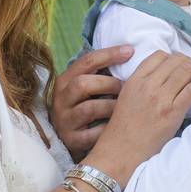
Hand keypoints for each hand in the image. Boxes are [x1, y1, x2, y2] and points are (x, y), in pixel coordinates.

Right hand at [50, 46, 133, 161]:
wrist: (67, 139)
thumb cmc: (85, 106)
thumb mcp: (86, 87)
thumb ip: (100, 73)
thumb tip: (130, 52)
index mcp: (64, 80)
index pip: (86, 61)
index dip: (109, 54)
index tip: (130, 51)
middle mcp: (60, 99)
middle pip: (83, 84)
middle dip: (109, 84)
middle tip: (125, 88)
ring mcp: (65, 120)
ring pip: (89, 109)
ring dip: (111, 107)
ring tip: (124, 108)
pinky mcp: (71, 140)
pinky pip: (94, 134)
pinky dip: (108, 129)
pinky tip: (118, 128)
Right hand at [83, 51, 190, 185]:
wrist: (121, 152)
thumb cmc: (124, 128)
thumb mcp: (127, 97)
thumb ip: (142, 83)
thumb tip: (164, 75)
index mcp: (135, 80)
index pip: (159, 56)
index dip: (173, 56)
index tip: (181, 62)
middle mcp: (148, 85)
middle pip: (175, 61)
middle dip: (189, 60)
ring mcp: (161, 98)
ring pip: (186, 71)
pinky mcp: (172, 112)